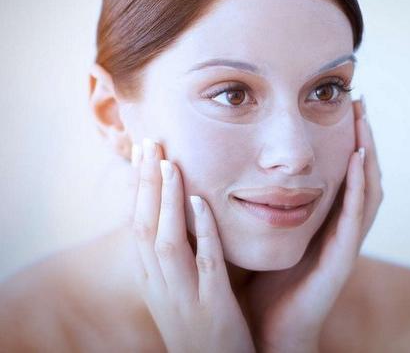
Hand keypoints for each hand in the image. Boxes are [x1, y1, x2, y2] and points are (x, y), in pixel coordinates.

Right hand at [127, 139, 255, 352]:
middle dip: (144, 184)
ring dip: (165, 201)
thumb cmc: (200, 328)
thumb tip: (179, 215)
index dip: (136, 188)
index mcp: (151, 281)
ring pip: (166, 242)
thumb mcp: (178, 292)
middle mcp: (160, 287)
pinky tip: (201, 202)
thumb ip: (175, 257)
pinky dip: (201, 231)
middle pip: (144, 226)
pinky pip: (206, 263)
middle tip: (149, 141)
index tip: (142, 153)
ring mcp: (185, 298)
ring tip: (168, 163)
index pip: (136, 226)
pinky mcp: (214, 309)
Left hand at [244, 97, 383, 352]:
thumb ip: (257, 202)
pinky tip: (358, 160)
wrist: (267, 329)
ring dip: (367, 154)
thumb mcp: (261, 232)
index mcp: (321, 220)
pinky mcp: (341, 259)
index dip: (344, 140)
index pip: (341, 173)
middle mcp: (338, 228)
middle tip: (359, 101)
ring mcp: (343, 243)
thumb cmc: (262, 281)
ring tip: (362, 119)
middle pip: (361, 175)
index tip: (338, 105)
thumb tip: (233, 166)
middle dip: (362, 137)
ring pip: (367, 191)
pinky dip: (359, 187)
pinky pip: (356, 218)